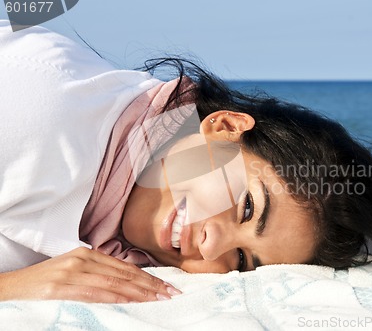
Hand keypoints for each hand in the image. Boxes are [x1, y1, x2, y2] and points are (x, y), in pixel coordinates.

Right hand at [0, 247, 180, 302]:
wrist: (13, 286)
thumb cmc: (46, 279)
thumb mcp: (75, 270)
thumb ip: (99, 272)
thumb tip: (129, 283)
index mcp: (88, 254)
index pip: (126, 267)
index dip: (149, 277)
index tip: (167, 285)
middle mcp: (83, 260)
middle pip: (124, 274)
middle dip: (151, 285)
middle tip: (171, 293)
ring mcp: (72, 273)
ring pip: (113, 283)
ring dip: (139, 292)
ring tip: (158, 299)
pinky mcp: (61, 287)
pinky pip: (93, 293)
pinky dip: (115, 298)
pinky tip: (130, 301)